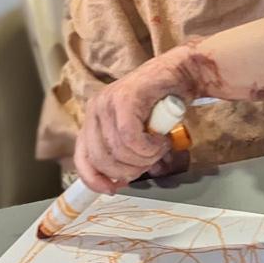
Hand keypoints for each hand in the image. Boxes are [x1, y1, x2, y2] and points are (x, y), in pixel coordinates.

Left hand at [73, 45, 201, 193]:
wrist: (181, 73)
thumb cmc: (161, 104)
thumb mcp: (135, 132)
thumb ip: (122, 152)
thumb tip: (116, 181)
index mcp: (93, 119)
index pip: (82, 158)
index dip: (95, 179)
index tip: (113, 189)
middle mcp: (95, 109)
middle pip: (101, 158)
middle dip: (129, 170)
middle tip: (149, 163)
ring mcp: (108, 102)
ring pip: (118, 151)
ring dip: (145, 158)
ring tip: (160, 148)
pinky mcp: (125, 98)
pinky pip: (131, 139)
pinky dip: (149, 148)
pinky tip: (162, 142)